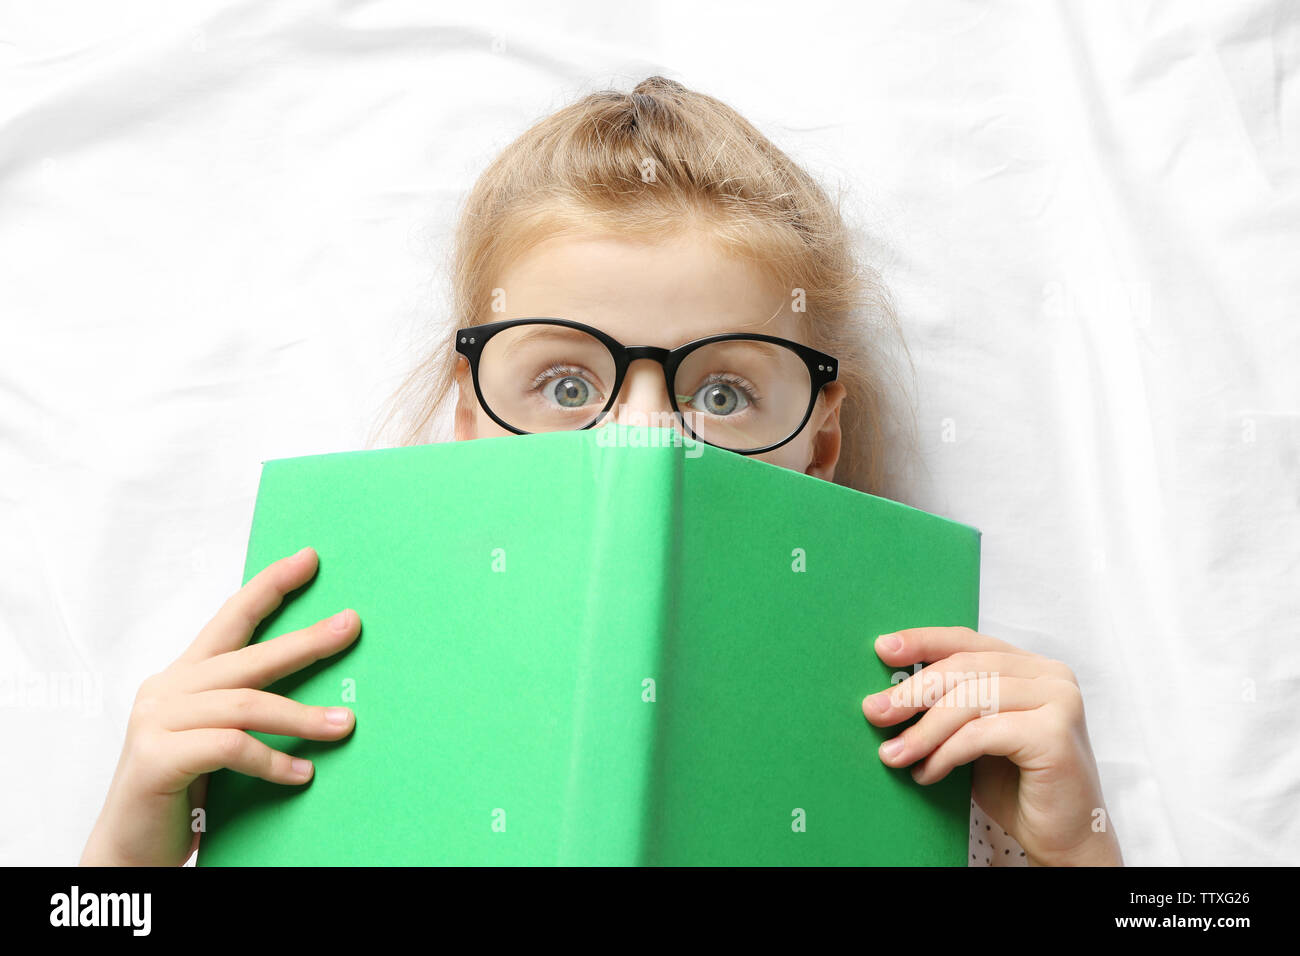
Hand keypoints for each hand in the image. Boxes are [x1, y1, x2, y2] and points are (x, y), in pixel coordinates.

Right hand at [80, 546, 359, 865]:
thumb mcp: (217, 740)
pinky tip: (301, 774)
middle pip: (249, 656)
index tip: (308, 560)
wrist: (128, 850)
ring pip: (246, 704)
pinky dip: (272, 759)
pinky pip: (231, 747)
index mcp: (182, 678)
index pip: (229, 619)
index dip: (268, 587)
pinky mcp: (156, 757)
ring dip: (302, 716)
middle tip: (350, 626)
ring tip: (344, 724)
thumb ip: (246, 712)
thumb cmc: (180, 792)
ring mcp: (156, 721)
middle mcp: (166, 690)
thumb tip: (323, 698)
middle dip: (305, 640)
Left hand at [862, 626, 1121, 865]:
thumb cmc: (1016, 787)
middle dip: (912, 691)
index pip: (968, 642)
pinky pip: (981, 734)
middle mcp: (1051, 675)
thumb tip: (887, 693)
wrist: (1064, 839)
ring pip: (970, 700)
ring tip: (893, 755)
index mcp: (1031, 667)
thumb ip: (949, 706)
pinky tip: (927, 773)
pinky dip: (946, 753)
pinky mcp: (1055, 734)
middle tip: (874, 712)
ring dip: (923, 730)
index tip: (882, 649)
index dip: (922, 641)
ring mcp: (1059, 701)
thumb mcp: (974, 735)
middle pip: (965, 668)